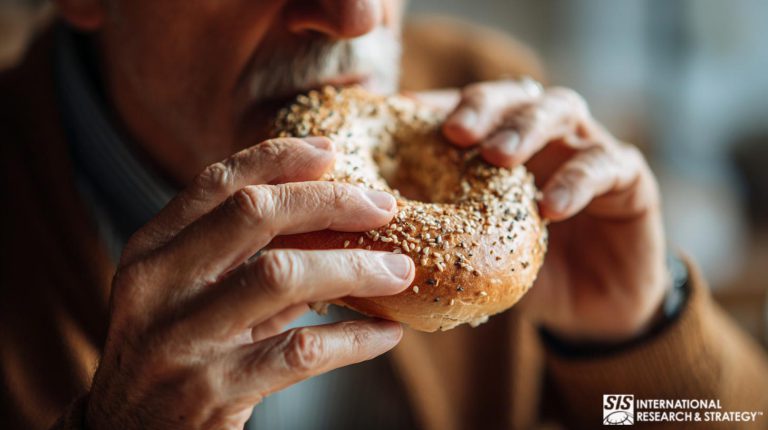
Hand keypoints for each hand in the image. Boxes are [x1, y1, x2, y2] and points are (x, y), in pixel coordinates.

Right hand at [86, 136, 413, 428]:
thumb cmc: (176, 356)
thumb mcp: (194, 297)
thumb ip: (246, 259)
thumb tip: (333, 220)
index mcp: (152, 251)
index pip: (217, 183)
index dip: (277, 157)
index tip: (331, 150)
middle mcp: (158, 286)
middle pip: (254, 212)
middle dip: (330, 201)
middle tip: (385, 206)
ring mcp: (182, 339)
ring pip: (282, 274)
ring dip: (354, 268)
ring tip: (400, 270)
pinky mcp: (213, 390)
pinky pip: (302, 351)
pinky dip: (355, 339)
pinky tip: (387, 334)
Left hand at [417, 80, 667, 342]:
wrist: (592, 312)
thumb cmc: (526, 273)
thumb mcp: (479, 251)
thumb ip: (442, 234)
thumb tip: (374, 239)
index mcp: (505, 147)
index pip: (472, 108)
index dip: (439, 105)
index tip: (403, 114)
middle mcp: (545, 138)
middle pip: (515, 95)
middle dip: (484, 106)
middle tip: (455, 131)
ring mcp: (588, 150)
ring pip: (561, 110)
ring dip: (526, 127)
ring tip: (498, 155)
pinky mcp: (629, 180)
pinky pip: (606, 165)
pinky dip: (578, 180)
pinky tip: (551, 206)